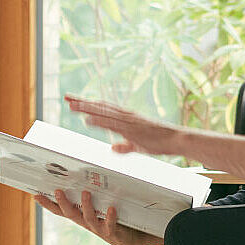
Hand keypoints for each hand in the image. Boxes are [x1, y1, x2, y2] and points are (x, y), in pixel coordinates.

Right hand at [34, 189, 161, 244]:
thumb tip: (88, 171)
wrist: (136, 237)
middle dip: (63, 203)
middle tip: (58, 191)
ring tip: (86, 193)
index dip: (48, 204)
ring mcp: (100, 229)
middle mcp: (88, 223)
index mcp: (83, 217)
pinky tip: (111, 208)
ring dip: (86, 206)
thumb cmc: (119, 217)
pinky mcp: (114, 234)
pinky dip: (110, 217)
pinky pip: (110, 225)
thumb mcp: (104, 204)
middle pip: (71, 214)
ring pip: (89, 218)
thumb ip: (96, 193)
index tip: (36, 195)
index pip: (61, 211)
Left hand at [64, 94, 183, 156]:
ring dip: (87, 108)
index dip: (88, 104)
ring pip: (103, 111)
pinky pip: (112, 123)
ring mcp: (128, 120)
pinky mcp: (132, 128)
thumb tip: (113, 147)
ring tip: (72, 105)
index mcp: (127, 117)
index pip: (104, 108)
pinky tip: (87, 119)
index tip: (75, 101)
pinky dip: (99, 120)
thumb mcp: (138, 145)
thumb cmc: (161, 141)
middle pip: (100, 106)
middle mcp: (126, 115)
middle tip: (67, 98)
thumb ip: (124, 146)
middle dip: (83, 102)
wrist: (176, 139)